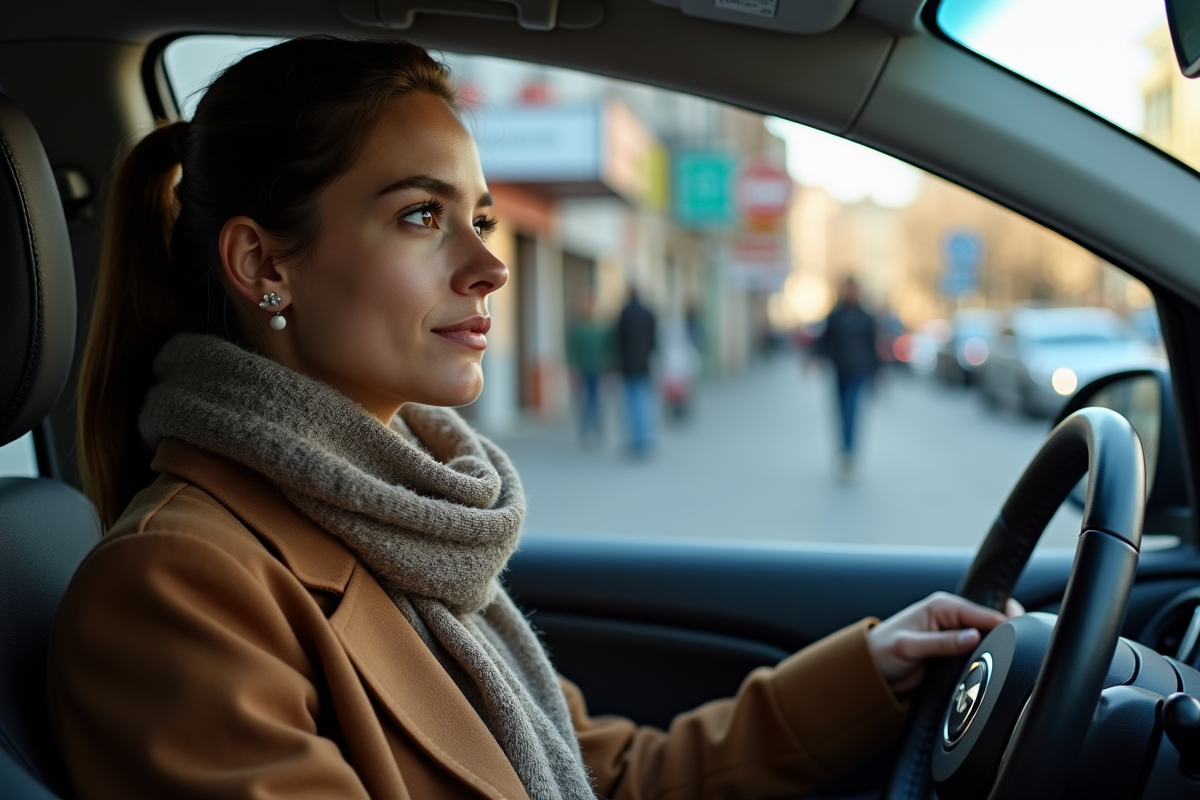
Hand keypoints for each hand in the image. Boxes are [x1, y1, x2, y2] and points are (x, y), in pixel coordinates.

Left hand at [868, 592, 1023, 693]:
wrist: (870, 670)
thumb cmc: (882, 652)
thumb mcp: (910, 647)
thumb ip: (942, 643)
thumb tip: (973, 638)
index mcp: (941, 606)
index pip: (982, 611)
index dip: (1004, 623)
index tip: (1022, 636)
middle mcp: (950, 616)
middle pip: (990, 622)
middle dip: (1004, 633)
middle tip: (1021, 648)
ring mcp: (953, 633)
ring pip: (988, 637)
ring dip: (996, 646)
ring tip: (1008, 659)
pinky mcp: (954, 650)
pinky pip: (978, 651)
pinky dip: (986, 656)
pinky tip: (994, 665)